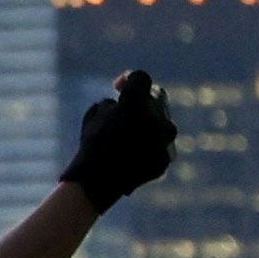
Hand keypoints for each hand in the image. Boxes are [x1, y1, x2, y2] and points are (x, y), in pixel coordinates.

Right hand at [63, 67, 176, 211]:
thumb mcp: (94, 114)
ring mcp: (164, 138)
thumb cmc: (92, 143)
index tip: (118, 88)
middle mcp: (156, 116)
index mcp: (136, 101)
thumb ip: (113, 103)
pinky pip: (161, 147)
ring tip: (133, 136)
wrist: (99, 179)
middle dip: (144, 102)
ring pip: (163, 124)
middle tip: (131, 111)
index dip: (129, 79)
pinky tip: (133, 156)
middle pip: (157, 99)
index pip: (141, 78)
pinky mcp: (166, 157)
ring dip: (151, 126)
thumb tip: (122, 104)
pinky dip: (150, 149)